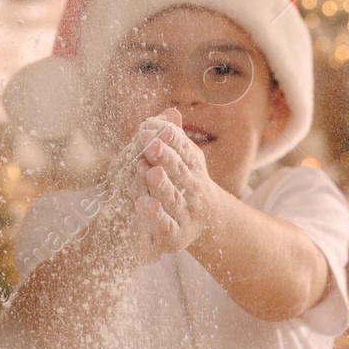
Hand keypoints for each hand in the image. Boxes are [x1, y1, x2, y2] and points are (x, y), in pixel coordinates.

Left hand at [132, 108, 217, 254]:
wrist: (204, 223)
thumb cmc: (186, 186)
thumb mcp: (184, 161)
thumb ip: (175, 139)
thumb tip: (169, 111)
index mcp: (194, 170)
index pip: (184, 151)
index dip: (170, 140)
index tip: (153, 128)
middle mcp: (194, 191)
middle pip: (180, 173)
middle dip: (165, 158)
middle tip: (150, 145)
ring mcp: (187, 214)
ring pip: (174, 199)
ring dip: (162, 186)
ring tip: (150, 173)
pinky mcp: (176, 236)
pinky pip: (167, 226)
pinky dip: (157, 217)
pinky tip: (144, 205)